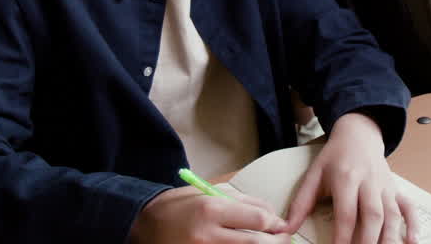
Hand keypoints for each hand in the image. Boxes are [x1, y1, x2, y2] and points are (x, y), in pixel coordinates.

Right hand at [129, 185, 290, 243]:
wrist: (146, 225)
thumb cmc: (182, 205)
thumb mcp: (212, 192)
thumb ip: (245, 202)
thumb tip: (273, 215)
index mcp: (212, 210)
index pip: (258, 220)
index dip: (275, 224)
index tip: (280, 225)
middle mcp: (207, 235)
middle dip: (276, 243)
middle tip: (284, 240)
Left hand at [284, 113, 418, 243]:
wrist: (359, 133)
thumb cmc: (335, 156)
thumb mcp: (314, 175)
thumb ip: (301, 203)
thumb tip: (287, 228)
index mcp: (346, 178)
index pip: (346, 212)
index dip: (343, 236)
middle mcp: (369, 182)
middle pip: (372, 215)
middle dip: (368, 241)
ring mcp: (385, 186)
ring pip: (391, 214)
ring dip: (389, 238)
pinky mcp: (395, 189)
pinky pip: (408, 207)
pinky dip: (413, 224)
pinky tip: (412, 241)